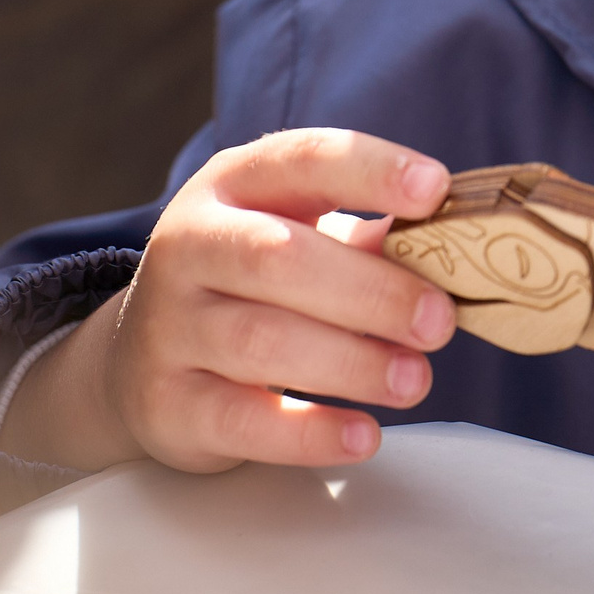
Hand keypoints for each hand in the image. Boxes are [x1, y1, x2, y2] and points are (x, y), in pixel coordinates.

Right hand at [0, 130, 456, 473]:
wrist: (137, 359)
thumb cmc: (249, 283)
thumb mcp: (299, 235)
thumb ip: (368, 237)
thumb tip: (456, 245)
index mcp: (236, 184)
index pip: (303, 159)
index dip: (371, 170)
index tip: (435, 189)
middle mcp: (192, 244)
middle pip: (280, 258)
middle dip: (372, 291)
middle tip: (439, 322)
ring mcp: (170, 326)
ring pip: (260, 340)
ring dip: (352, 363)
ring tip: (415, 380)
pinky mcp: (167, 404)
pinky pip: (242, 419)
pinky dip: (310, 432)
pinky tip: (364, 434)